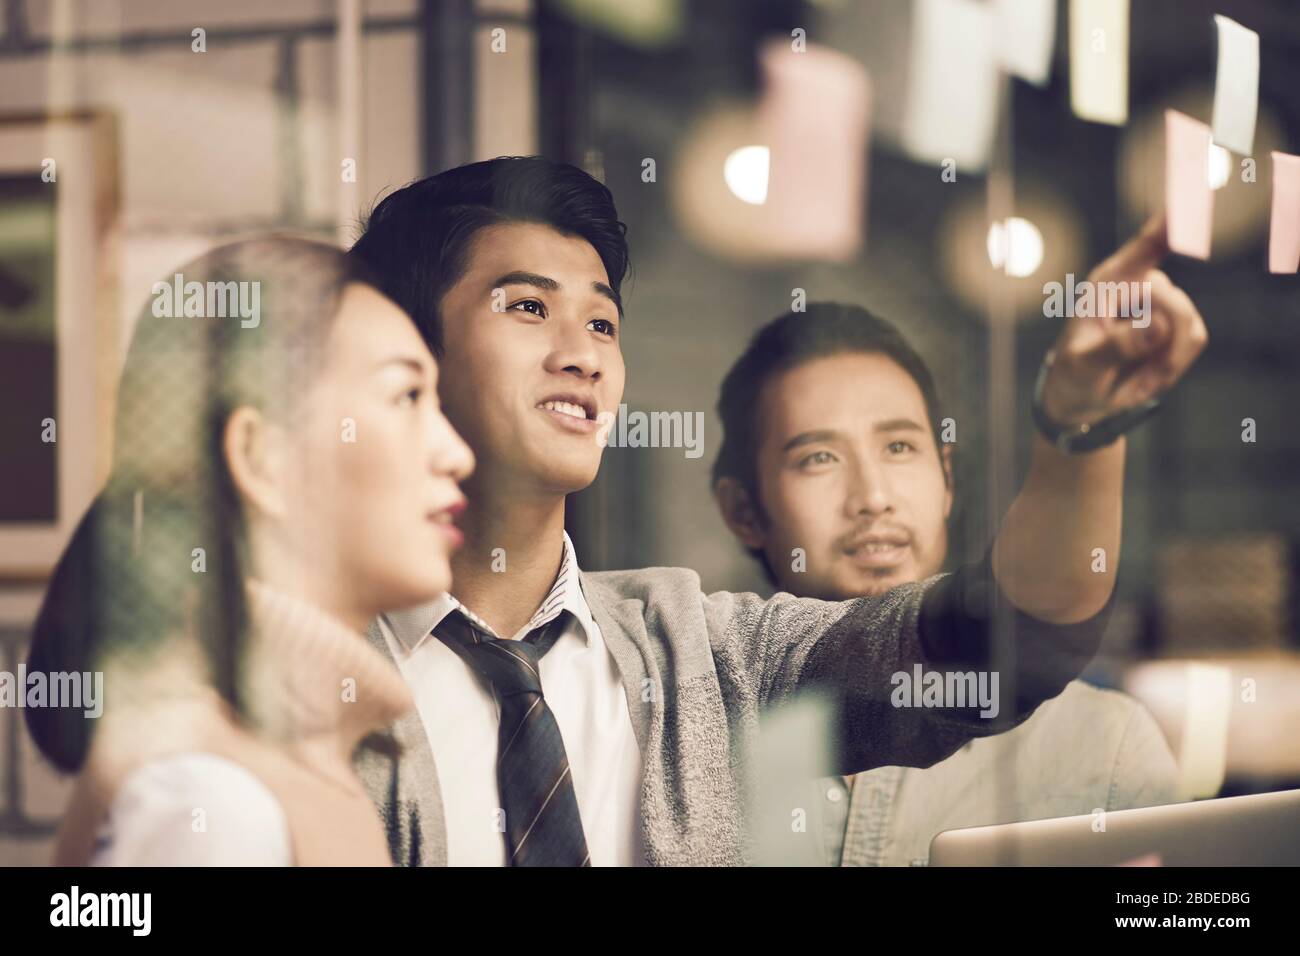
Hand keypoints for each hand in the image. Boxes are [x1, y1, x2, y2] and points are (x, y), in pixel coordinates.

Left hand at [1041, 213, 1208, 425]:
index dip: (1172, 224)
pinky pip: (1194, 341)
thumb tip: (1156, 325)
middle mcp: (1140, 285)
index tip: (1193, 198)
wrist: (1082, 396)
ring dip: (1164, 359)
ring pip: (1189, 326)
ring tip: (1131, 372)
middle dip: (1157, 341)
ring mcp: (1164, 304)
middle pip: (1171, 301)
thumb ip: (1116, 346)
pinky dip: (1171, 365)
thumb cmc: (1073, 373)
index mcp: (1109, 282)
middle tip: (1127, 367)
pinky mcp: (1181, 325)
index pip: (1146, 246)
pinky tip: (1145, 372)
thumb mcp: (1082, 364)